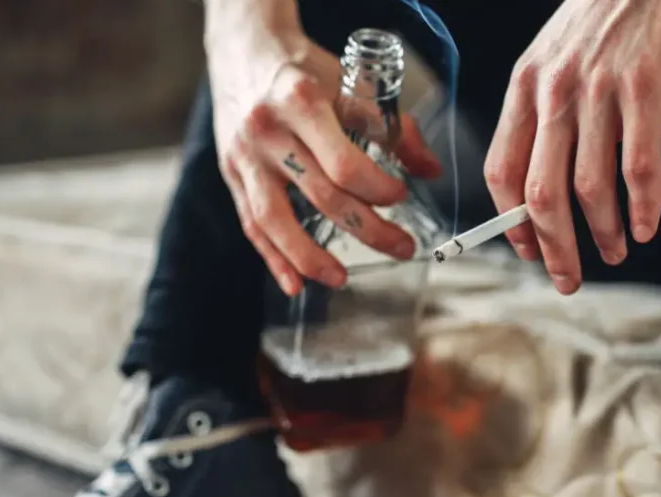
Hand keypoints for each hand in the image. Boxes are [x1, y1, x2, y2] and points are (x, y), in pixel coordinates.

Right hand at [203, 3, 442, 295]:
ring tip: (340, 277)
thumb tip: (429, 170)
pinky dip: (273, 258)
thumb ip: (392, 127)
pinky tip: (293, 283)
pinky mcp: (231, 175)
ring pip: (275, 220)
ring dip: (310, 257)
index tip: (401, 196)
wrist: (244, 50)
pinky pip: (251, 224)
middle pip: (320, 196)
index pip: (344, 164)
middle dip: (367, 229)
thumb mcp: (350, 84)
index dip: (378, 189)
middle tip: (401, 246)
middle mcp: (268, 131)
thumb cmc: (303, 69)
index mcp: (301, 102)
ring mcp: (245, 157)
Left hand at [483, 0, 660, 293]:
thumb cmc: (602, 19)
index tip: (529, 252)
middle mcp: (554, 93)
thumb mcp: (551, 58)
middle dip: (554, 249)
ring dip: (603, 233)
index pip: (502, 172)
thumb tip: (535, 182)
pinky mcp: (646, 90)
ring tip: (616, 252)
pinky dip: (644, 206)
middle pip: (541, 194)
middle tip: (569, 278)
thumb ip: (540, 113)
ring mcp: (599, 92)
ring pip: (589, 188)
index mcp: (524, 89)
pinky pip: (639, 165)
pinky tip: (647, 227)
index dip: (512, 224)